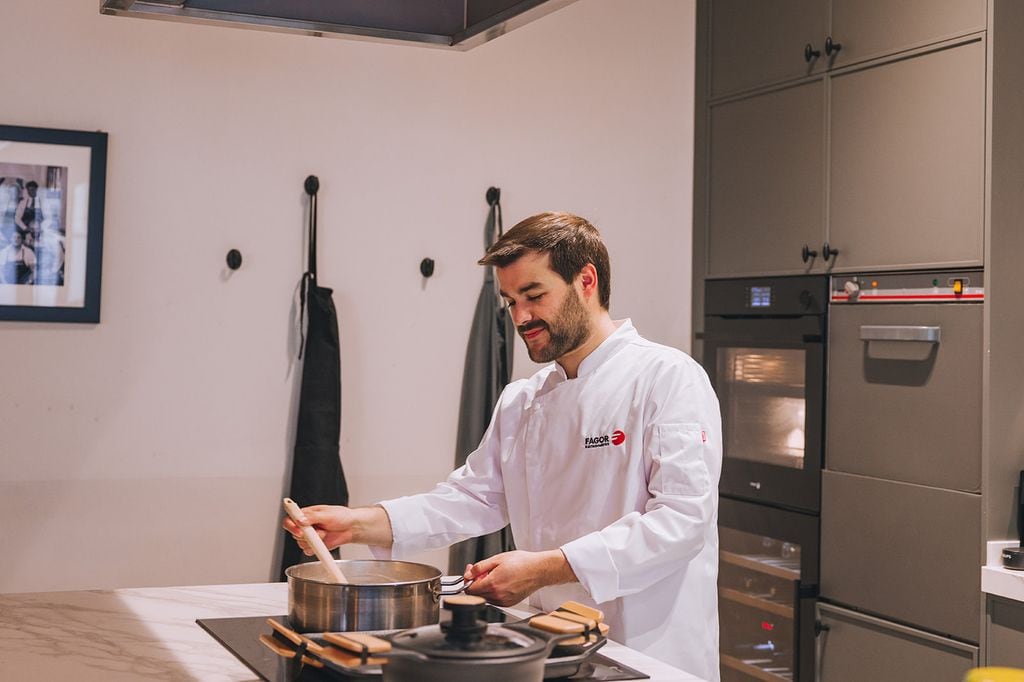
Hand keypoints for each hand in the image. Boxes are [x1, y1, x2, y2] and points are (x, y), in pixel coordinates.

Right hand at [282, 505, 356, 555]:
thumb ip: (313, 517)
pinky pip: (308, 551)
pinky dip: (316, 548)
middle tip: (318, 532)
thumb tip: (300, 520)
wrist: (351, 528)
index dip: (291, 526)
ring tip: (325, 533)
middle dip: (306, 535)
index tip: (299, 531)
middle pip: (294, 534)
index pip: (289, 520)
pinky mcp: (314, 546)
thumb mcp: (327, 514)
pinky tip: (324, 542)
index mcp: (305, 514)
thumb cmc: (341, 516)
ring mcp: (309, 536)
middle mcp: (304, 525)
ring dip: (313, 541)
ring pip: (301, 544)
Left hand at [463, 549, 577, 605]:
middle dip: (476, 583)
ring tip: (494, 575)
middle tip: (482, 571)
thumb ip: (479, 567)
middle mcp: (497, 596)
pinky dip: (494, 592)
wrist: (539, 570)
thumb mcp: (497, 558)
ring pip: (485, 597)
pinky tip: (501, 582)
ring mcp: (504, 601)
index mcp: (493, 584)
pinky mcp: (509, 603)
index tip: (471, 574)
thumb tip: (469, 574)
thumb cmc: (522, 563)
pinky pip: (495, 600)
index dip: (468, 580)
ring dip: (485, 588)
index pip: (469, 590)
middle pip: (476, 594)